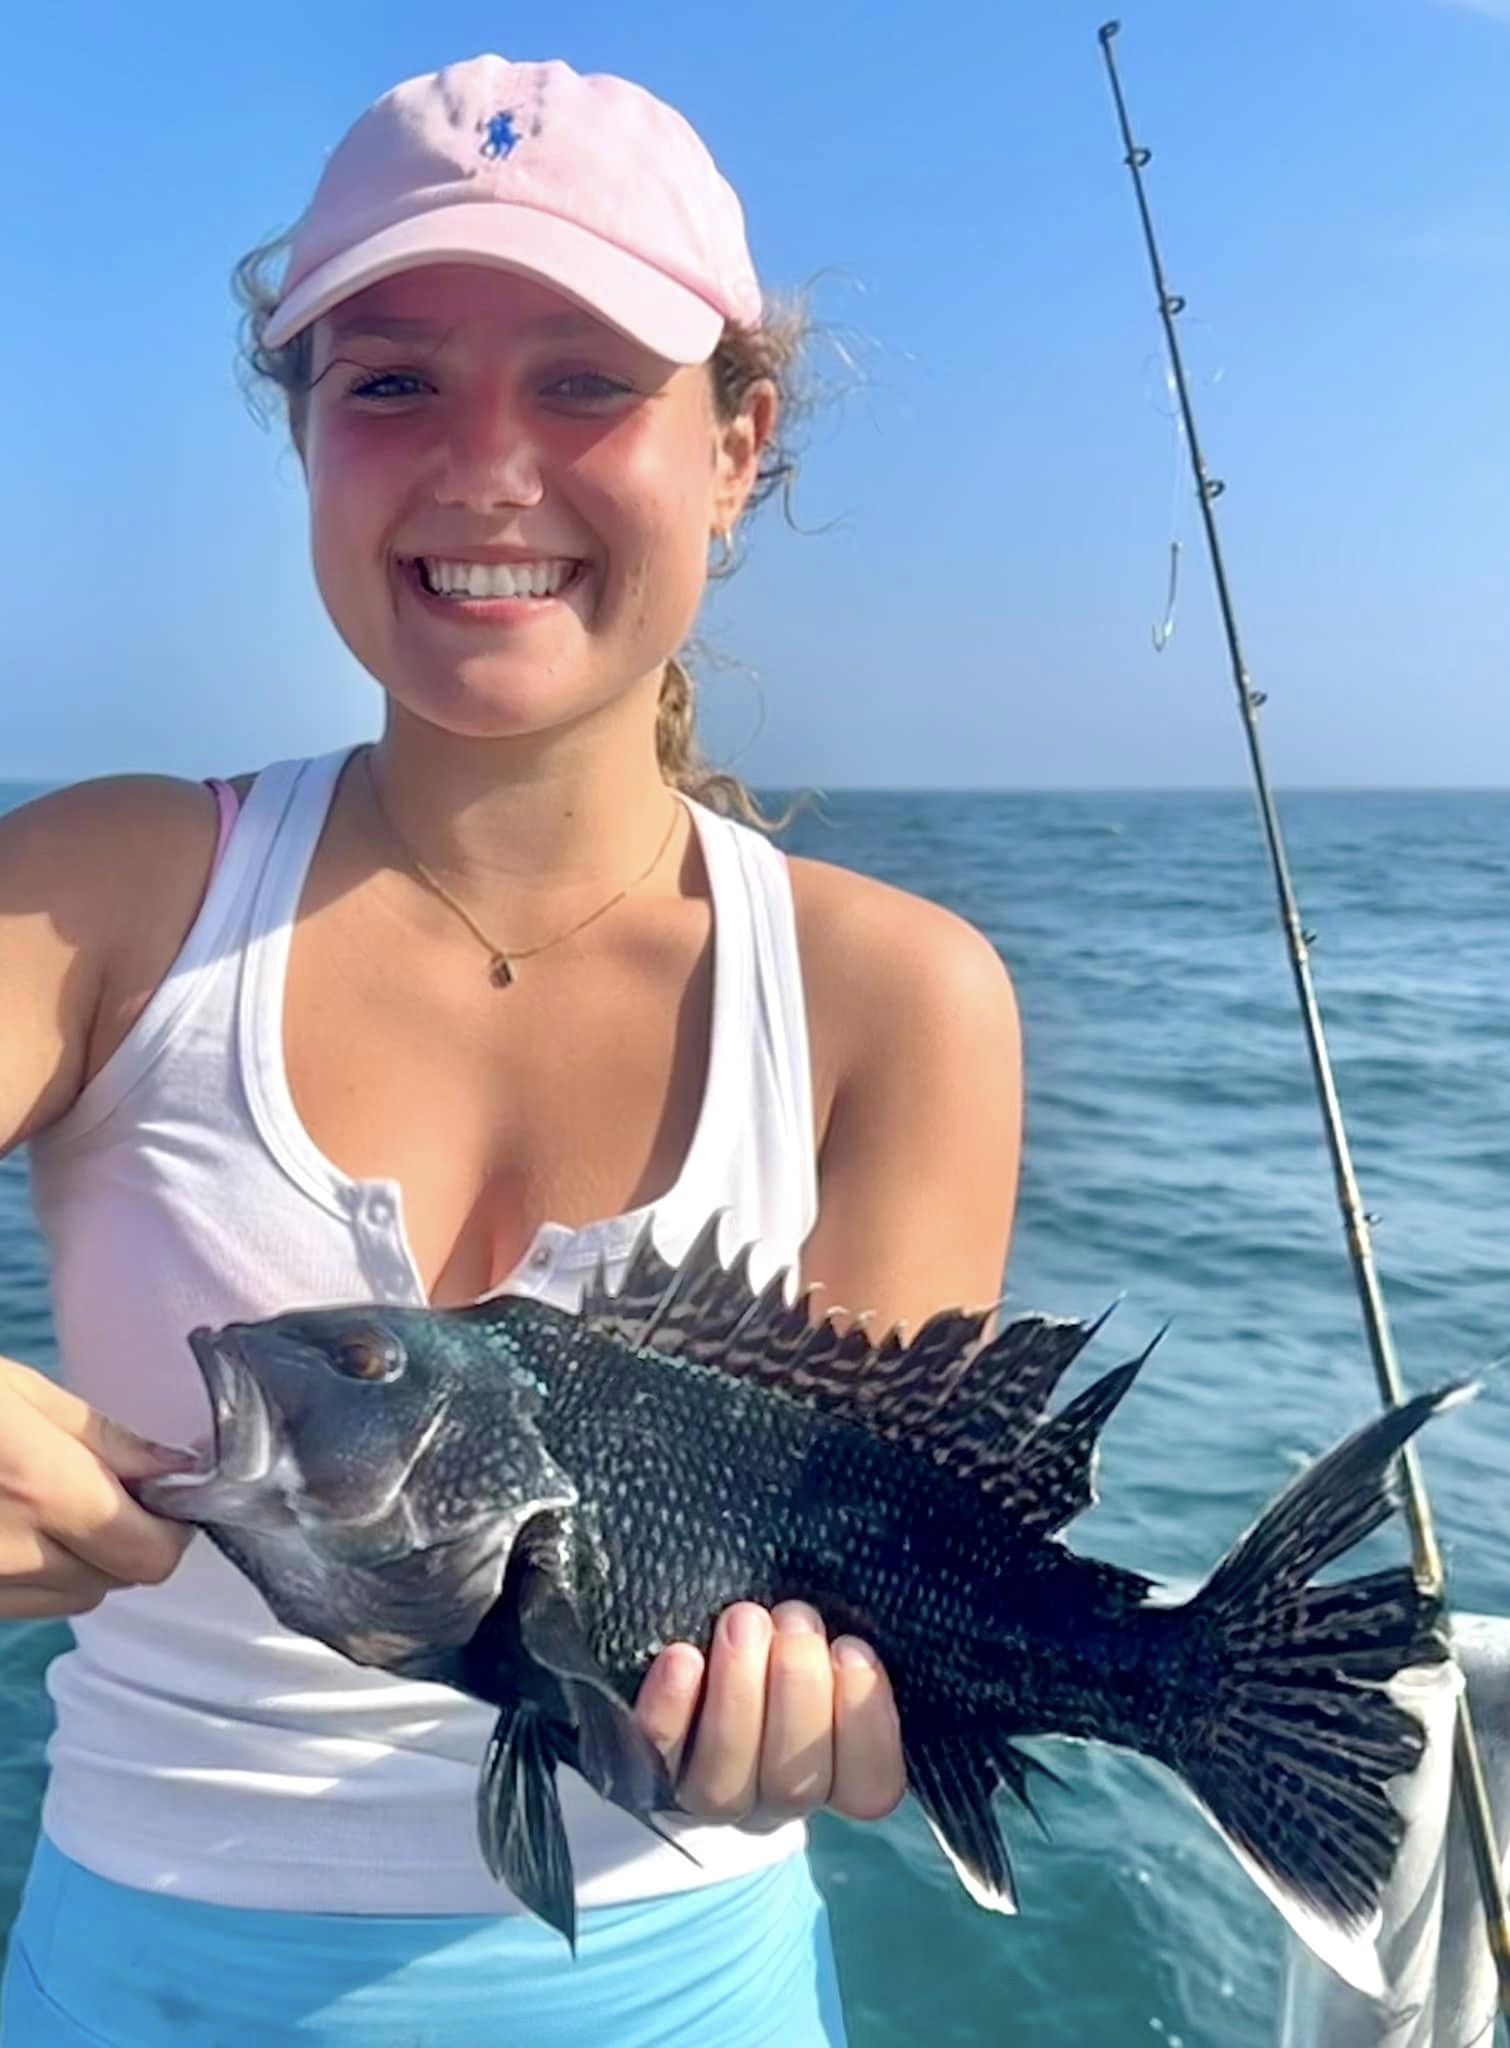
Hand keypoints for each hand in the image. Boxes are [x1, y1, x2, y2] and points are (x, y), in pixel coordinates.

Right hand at [0, 1358, 195, 1618]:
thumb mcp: (19, 1392)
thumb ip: (104, 1437)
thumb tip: (175, 1467)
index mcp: (41, 1488)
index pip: (150, 1553)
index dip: (173, 1527)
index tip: (171, 1492)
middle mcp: (12, 1552)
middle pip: (118, 1579)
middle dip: (133, 1538)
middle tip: (113, 1488)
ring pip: (74, 1597)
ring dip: (87, 1560)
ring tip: (57, 1503)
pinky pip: (29, 1602)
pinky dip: (42, 1573)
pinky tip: (18, 1524)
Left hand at [635, 1601, 905, 1827]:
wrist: (695, 1673)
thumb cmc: (784, 1645)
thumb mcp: (827, 1647)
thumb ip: (846, 1648)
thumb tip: (874, 1613)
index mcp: (836, 1775)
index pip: (870, 1787)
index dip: (868, 1724)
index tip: (853, 1649)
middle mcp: (774, 1799)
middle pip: (794, 1784)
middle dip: (798, 1690)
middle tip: (795, 1618)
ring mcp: (709, 1794)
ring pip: (725, 1783)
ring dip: (739, 1696)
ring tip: (744, 1619)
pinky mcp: (648, 1772)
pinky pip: (657, 1755)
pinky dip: (670, 1709)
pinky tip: (681, 1658)